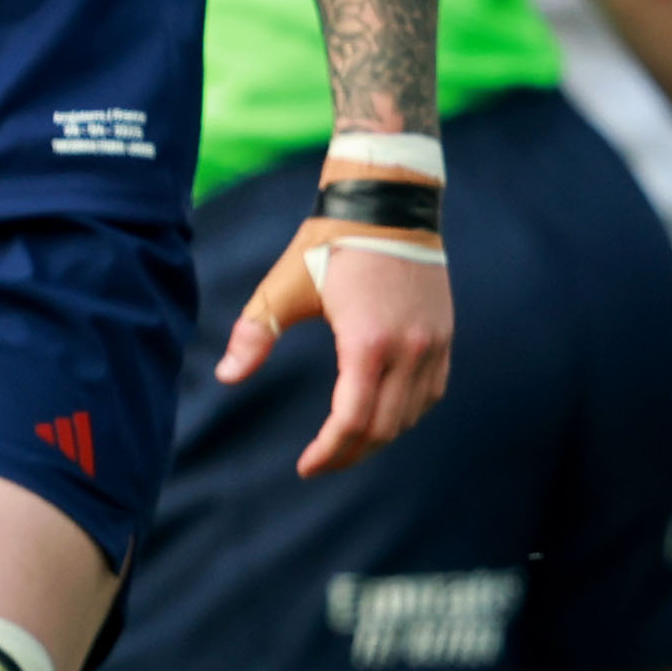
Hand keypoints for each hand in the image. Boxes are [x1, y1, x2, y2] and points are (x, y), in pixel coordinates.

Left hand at [223, 201, 453, 476]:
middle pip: (383, 429)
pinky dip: (406, 414)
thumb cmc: (329, 242)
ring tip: (344, 443)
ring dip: (378, 437)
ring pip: (410, 417)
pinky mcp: (445, 337)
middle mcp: (409, 351)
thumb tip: (226, 376)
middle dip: (349, 453)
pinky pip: (431, 394)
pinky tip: (381, 416)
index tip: (305, 467)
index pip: (352, 422)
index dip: (328, 453)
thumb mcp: (284, 286)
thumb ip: (255, 333)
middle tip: (320, 462)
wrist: (387, 202)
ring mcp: (433, 346)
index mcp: (368, 343)